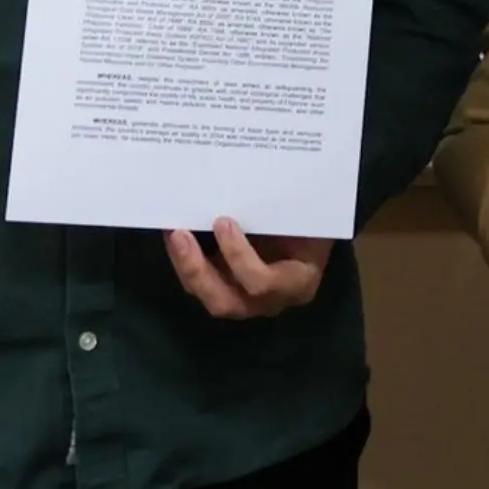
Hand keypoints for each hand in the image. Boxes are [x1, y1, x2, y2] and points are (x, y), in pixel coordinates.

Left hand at [164, 219, 334, 319]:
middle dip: (198, 271)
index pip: (263, 283)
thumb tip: (254, 186)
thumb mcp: (307, 217)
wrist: (315, 227)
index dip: (239, 257)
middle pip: (226, 303)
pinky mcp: (228, 288)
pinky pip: (201, 284)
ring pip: (208, 295)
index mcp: (298, 283)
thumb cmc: (315, 220)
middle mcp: (270, 301)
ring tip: (172, 232)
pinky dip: (185, 261)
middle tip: (180, 234)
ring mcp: (247, 299)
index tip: (224, 222)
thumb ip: (286, 212)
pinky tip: (174, 235)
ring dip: (186, 266)